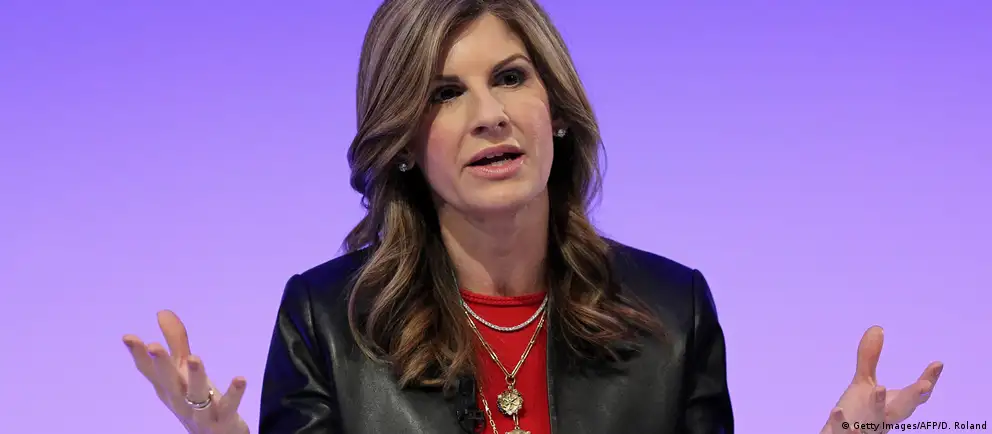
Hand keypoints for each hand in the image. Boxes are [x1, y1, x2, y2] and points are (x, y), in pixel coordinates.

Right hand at [123, 310, 249, 433]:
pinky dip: (234, 393)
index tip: (128, 336)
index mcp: (168, 388)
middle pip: (168, 381)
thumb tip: (162, 312)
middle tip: (153, 346)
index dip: (138, 355)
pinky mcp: (223, 420)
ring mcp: (200, 413)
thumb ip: (175, 342)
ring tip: (194, 358)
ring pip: (196, 394)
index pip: (150, 371)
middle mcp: (180, 400)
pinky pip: (228, 407)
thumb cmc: (196, 401)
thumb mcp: (184, 371)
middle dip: (160, 364)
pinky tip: (240, 378)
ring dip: (195, 376)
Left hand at [820, 325, 942, 433]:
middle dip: (913, 397)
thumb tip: (877, 328)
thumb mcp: (864, 382)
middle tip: (925, 384)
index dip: (928, 380)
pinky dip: (840, 422)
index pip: (915, 395)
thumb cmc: (857, 411)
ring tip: (880, 388)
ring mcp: (866, 428)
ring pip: (875, 420)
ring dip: (878, 405)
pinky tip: (836, 410)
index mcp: (893, 407)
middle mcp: (883, 419)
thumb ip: (870, 359)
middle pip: (902, 410)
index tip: (938, 363)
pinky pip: (842, 431)